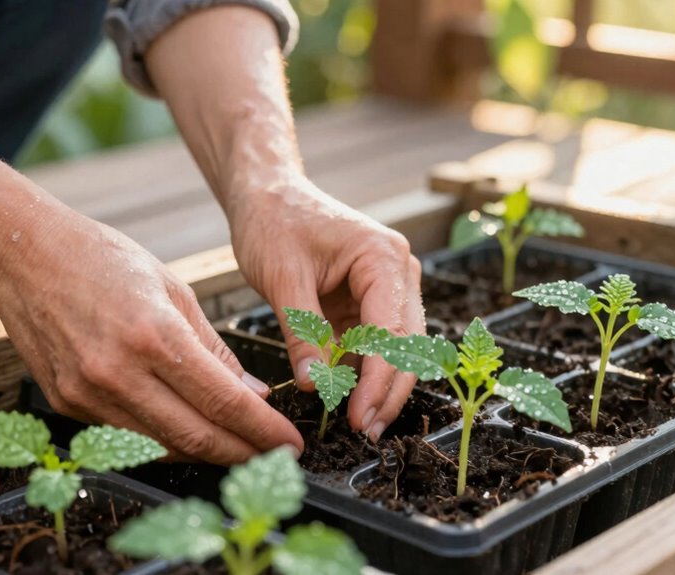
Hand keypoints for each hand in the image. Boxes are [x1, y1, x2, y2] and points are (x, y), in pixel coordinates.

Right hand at [0, 206, 303, 463]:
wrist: (23, 255)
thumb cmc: (102, 260)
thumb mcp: (173, 290)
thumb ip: (214, 348)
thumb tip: (253, 395)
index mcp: (154, 335)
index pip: (223, 402)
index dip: (263, 431)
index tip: (290, 444)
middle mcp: (118, 372)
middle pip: (196, 437)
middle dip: (244, 454)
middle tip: (274, 458)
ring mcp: (87, 394)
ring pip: (163, 447)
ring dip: (207, 454)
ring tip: (240, 449)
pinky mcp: (67, 405)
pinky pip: (128, 439)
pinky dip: (165, 443)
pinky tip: (191, 434)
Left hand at [229, 176, 425, 440]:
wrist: (266, 193)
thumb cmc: (274, 221)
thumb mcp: (283, 278)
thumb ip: (302, 333)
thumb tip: (314, 385)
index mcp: (383, 258)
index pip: (391, 331)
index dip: (378, 381)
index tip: (358, 416)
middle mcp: (397, 272)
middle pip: (407, 345)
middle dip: (388, 391)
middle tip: (365, 431)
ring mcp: (387, 287)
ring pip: (395, 348)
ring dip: (379, 386)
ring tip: (358, 422)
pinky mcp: (368, 300)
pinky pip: (373, 343)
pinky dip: (362, 371)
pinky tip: (348, 398)